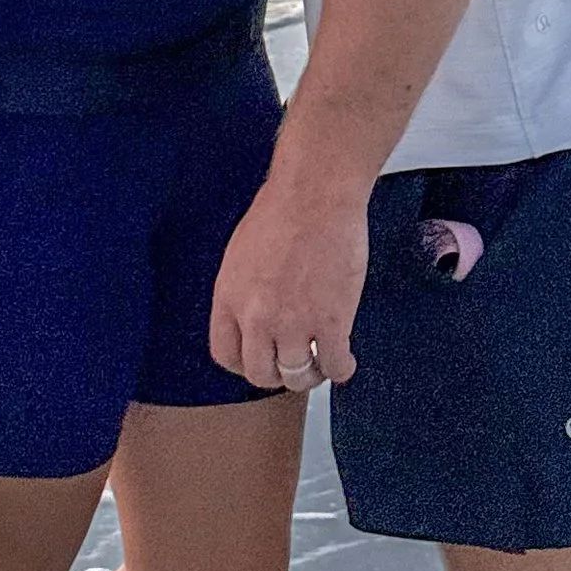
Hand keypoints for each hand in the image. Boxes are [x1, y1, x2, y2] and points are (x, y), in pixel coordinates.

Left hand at [210, 172, 368, 392]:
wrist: (317, 195)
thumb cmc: (283, 210)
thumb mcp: (241, 255)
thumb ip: (244, 291)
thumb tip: (254, 312)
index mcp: (229, 298)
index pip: (226, 355)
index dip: (246, 363)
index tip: (261, 360)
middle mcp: (256, 317)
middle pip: (260, 374)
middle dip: (277, 374)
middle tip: (293, 365)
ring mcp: (294, 324)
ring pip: (297, 376)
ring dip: (310, 375)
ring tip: (321, 364)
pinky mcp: (331, 323)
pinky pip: (334, 365)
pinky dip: (341, 369)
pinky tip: (345, 360)